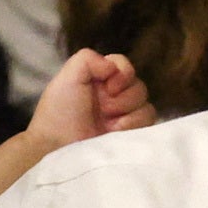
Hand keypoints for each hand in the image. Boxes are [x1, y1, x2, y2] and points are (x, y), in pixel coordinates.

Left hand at [31, 48, 154, 147]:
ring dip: (128, 113)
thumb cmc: (59, 113)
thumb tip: (114, 68)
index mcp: (99, 80)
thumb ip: (89, 59)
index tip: (109, 86)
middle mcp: (114, 98)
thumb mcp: (68, 77)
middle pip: (138, 86)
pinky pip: (148, 124)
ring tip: (108, 125)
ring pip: (146, 105)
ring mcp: (123, 118)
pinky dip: (133, 125)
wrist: (58, 148)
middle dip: (123, 97)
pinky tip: (115, 133)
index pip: (124, 65)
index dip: (122, 73)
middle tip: (102, 110)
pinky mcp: (130, 137)